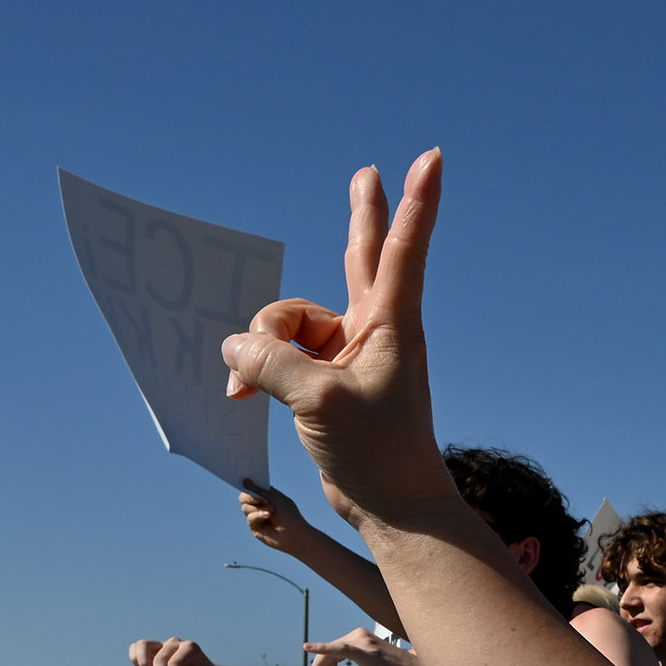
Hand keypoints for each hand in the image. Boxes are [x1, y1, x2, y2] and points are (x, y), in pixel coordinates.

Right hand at [221, 153, 454, 518]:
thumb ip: (269, 362)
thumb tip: (232, 346)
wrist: (392, 508)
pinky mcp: (329, 382)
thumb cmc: (376, 454)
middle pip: (360, 257)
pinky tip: (238, 393)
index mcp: (389, 324)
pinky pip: (282, 355)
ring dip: (259, 346)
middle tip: (366, 173)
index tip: (433, 158)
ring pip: (290, 323)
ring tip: (243, 386)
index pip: (402, 248)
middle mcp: (373, 331)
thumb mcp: (316, 402)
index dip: (415, 201)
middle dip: (360, 215)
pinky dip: (258, 369)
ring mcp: (350, 355)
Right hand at [241, 484, 312, 553]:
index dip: (248, 484)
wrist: (295, 534)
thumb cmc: (289, 515)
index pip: (251, 488)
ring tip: (272, 510)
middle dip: (250, 496)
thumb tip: (245, 481)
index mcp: (266, 496)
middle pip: (244, 497)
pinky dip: (258, 516)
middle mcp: (260, 505)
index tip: (246, 480)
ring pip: (245, 507)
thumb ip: (259, 490)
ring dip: (258, 507)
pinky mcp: (255, 527)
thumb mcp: (275, 498)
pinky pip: (250, 518)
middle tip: (260, 499)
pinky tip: (268, 517)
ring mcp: (256, 516)